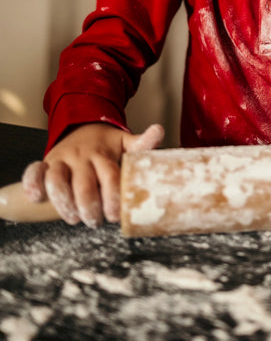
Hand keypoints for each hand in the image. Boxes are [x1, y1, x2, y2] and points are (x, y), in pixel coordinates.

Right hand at [21, 122, 164, 227]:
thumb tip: (159, 131)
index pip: (109, 175)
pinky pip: (34, 171)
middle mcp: (81, 156)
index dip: (112, 196)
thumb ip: (141, 144)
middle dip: (89, 205)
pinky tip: (37, 198)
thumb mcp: (124, 142)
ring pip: (57, 179)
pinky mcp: (45, 163)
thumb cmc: (106, 145)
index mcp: (103, 153)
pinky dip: (32, 184)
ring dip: (64, 202)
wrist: (82, 127)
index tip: (115, 215)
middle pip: (84, 183)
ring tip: (74, 219)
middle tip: (95, 221)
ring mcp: (61, 159)